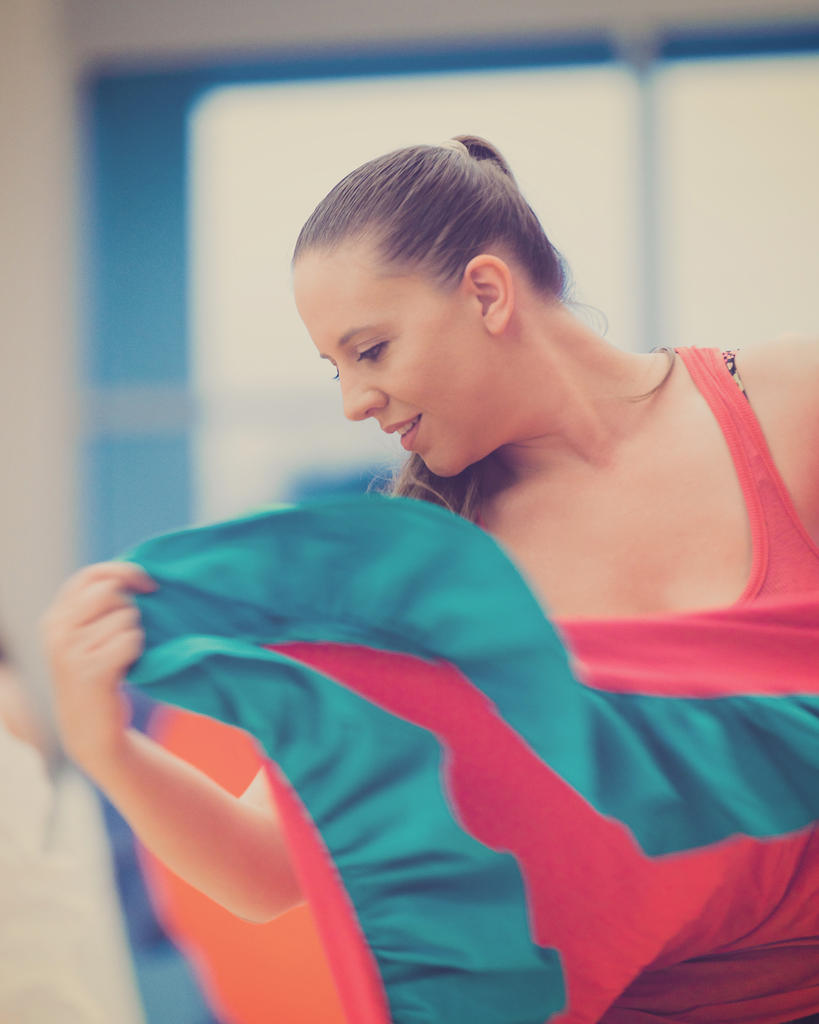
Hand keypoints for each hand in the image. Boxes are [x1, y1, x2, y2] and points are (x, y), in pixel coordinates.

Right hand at [43, 562, 155, 775]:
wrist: (90, 730)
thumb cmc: (99, 674)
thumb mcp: (86, 636)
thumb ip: (98, 606)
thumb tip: (133, 574)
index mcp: (55, 618)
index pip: (90, 575)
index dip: (123, 571)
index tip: (148, 584)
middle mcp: (57, 631)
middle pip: (111, 591)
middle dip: (130, 608)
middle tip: (127, 633)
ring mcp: (71, 652)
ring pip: (125, 617)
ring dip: (135, 635)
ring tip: (120, 657)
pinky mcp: (92, 672)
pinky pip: (131, 640)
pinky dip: (137, 652)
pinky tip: (125, 669)